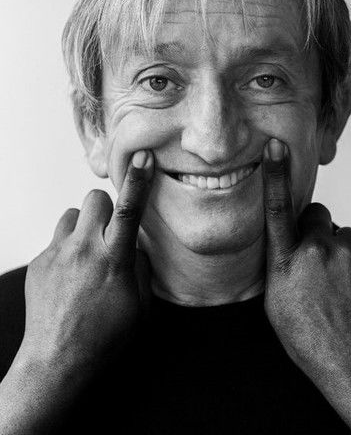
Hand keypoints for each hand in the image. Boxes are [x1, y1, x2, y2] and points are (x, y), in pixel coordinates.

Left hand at [18, 150, 153, 379]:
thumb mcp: (139, 307)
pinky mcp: (38, 261)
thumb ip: (139, 268)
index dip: (137, 181)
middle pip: (94, 199)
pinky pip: (56, 240)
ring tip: (87, 253)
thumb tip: (134, 246)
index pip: (128, 211)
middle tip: (110, 232)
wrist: (56, 361)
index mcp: (113, 261)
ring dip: (83, 226)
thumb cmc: (104, 338)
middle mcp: (83, 250)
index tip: (143, 158)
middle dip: (106, 208)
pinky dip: (67, 249)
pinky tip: (70, 276)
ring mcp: (57, 254)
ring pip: (72, 214)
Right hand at [262, 138, 350, 387]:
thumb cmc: (309, 336)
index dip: (275, 175)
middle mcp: (318, 251)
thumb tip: (287, 237)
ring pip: (342, 234)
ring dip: (340, 249)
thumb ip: (279, 260)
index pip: (277, 209)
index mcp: (286, 262)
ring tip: (338, 283)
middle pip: (318, 216)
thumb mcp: (275, 299)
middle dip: (316, 231)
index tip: (276, 147)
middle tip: (316, 263)